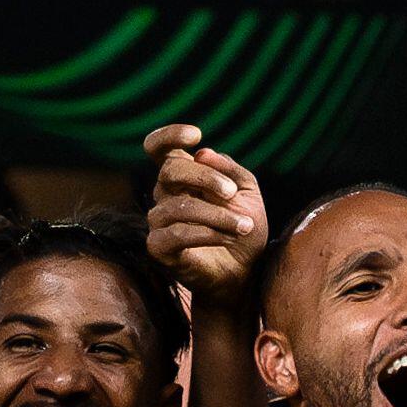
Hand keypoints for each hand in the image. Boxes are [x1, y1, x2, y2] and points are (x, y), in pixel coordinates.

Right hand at [142, 121, 268, 294]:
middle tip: (232, 192)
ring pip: (178, 206)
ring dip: (217, 214)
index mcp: (182, 177)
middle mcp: (165, 195)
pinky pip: (176, 234)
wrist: (244, 272)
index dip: (169, 135)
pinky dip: (207, 233)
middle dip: (205, 177)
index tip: (196, 134)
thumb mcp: (248, 193)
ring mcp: (159, 222)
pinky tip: (227, 237)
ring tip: (245, 226)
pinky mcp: (159, 248)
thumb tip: (202, 153)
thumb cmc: (243, 229)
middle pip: (170, 170)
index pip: (158, 147)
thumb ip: (231, 170)